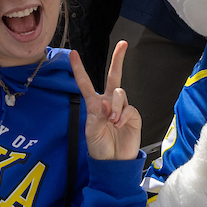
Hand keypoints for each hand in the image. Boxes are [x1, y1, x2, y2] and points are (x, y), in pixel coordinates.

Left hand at [71, 41, 140, 160]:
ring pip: (120, 94)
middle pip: (114, 76)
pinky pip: (129, 108)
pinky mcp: (133, 116)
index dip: (79, 69)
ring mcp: (122, 108)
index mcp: (95, 104)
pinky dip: (123, 116)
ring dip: (115, 107)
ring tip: (112, 122)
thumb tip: (107, 103)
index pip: (86, 83)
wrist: (114, 163)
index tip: (73, 54)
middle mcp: (109, 102)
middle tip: (123, 44)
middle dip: (118, 59)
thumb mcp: (92, 133)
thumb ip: (98, 116)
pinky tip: (119, 125)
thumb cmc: (100, 148)